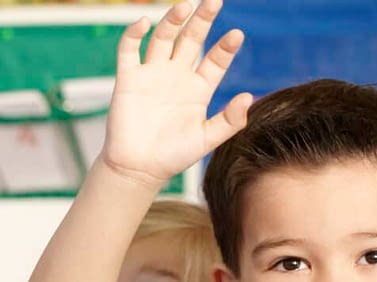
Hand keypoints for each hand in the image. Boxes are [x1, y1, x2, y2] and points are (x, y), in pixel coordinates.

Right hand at [100, 0, 250, 189]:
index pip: (215, 61)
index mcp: (198, 90)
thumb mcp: (206, 140)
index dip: (225, 48)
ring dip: (173, 20)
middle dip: (203, 20)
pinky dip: (133, 35)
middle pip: (191, 40)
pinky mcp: (128, 80)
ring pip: (163, 38)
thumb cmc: (172, 157)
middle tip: (215, 1)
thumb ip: (229, 121)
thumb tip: (248, 97)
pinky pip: (129, 51)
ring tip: (184, 5)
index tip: (236, 35)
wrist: (137, 169)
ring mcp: (152, 76)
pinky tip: (144, 23)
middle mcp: (176, 77)